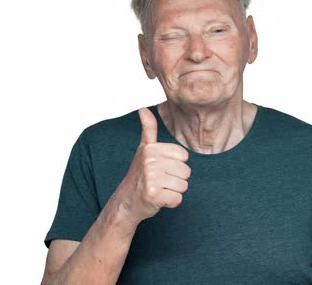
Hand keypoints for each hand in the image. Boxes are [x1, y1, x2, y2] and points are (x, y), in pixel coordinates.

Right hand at [113, 107, 190, 225]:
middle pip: (186, 171)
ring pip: (183, 186)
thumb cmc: (139, 175)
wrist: (125, 202)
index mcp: (151, 149)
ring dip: (174, 191)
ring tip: (159, 189)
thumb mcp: (143, 149)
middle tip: (160, 182)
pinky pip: (177, 199)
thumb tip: (143, 108)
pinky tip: (159, 200)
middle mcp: (149, 161)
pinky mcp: (153, 195)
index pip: (184, 156)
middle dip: (176, 179)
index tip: (162, 168)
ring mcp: (150, 178)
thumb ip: (148, 129)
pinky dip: (171, 203)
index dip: (176, 165)